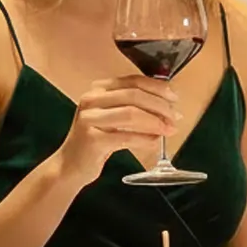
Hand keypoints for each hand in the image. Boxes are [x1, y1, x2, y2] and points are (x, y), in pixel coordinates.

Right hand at [57, 75, 177, 183]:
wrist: (70, 165)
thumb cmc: (97, 139)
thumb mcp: (114, 117)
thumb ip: (135, 105)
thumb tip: (169, 103)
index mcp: (98, 89)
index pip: (133, 81)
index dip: (158, 87)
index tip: (174, 98)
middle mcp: (91, 100)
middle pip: (134, 95)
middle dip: (160, 106)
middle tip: (175, 117)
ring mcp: (89, 119)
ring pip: (131, 114)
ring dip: (156, 122)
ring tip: (170, 130)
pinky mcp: (92, 140)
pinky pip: (126, 136)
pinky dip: (146, 139)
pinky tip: (156, 142)